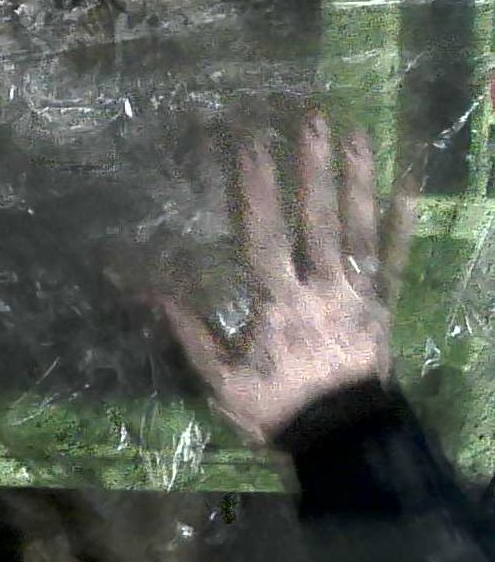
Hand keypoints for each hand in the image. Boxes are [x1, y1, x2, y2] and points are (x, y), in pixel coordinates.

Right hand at [162, 115, 415, 443]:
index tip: (252, 145)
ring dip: (358, 180)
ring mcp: (358, 295)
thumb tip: (154, 292)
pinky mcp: (384, 306)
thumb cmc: (276, 407)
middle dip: (313, 169)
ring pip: (360, 230)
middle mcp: (321, 289)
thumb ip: (191, 333)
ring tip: (357, 134)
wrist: (342, 441)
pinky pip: (395, 260)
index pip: (265, 236)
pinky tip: (407, 185)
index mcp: (278, 303)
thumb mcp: (221, 379)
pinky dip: (402, 223)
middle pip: (318, 221)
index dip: (258, 190)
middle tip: (312, 120)